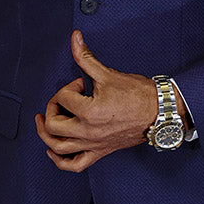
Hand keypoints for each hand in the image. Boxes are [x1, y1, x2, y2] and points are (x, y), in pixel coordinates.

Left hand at [35, 30, 158, 171]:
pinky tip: (53, 151)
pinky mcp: (100, 152)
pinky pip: (75, 165)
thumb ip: (85, 57)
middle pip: (53, 125)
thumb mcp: (108, 73)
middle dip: (51, 108)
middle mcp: (88, 132)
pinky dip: (59, 161)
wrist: (159, 112)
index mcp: (89, 112)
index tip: (81, 84)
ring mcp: (93, 144)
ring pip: (58, 148)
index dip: (69, 86)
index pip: (63, 98)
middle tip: (61, 99)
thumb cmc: (138, 95)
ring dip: (46, 135)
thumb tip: (74, 38)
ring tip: (43, 122)